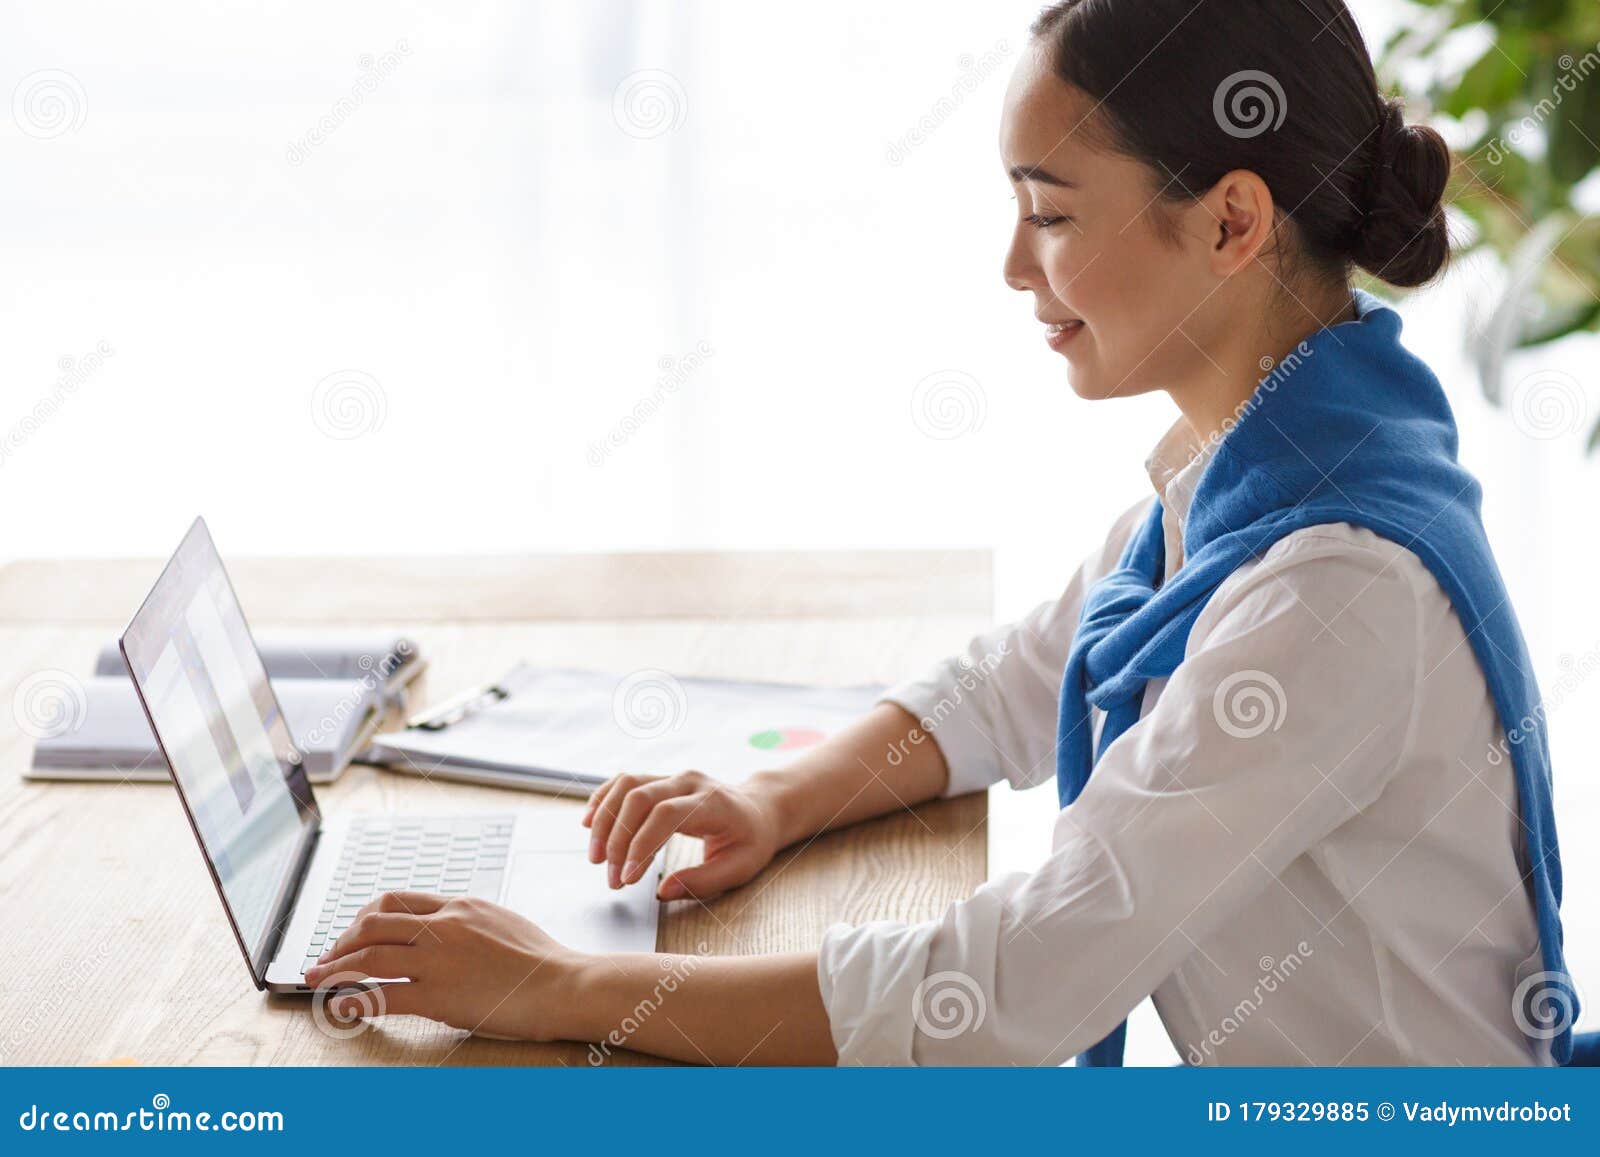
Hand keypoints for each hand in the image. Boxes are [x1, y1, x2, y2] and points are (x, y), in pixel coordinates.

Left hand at [302, 891, 585, 1039]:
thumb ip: (469, 922)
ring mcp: (438, 959)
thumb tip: (448, 929)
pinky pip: (380, 995)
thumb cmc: (544, 961)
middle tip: (328, 957)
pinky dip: (352, 1001)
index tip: (353, 933)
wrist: (564, 984)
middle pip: (373, 921)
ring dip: (335, 968)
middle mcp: (444, 926)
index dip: (365, 916)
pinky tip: (341, 1008)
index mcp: (460, 906)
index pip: (397, 899)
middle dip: (341, 940)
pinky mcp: (438, 995)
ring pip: (367, 956)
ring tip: (318, 979)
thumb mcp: (502, 923)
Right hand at [582, 770, 781, 900]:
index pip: (666, 814)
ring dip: (604, 820)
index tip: (627, 878)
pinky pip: (624, 781)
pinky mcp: (660, 779)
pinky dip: (603, 800)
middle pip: (640, 797)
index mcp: (712, 802)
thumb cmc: (750, 841)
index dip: (641, 844)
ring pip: (627, 785)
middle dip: (618, 839)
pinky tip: (590, 824)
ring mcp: (673, 776)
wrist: (759, 810)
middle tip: (612, 878)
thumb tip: (663, 892)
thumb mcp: (739, 868)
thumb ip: (703, 881)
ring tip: (596, 857)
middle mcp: (689, 782)